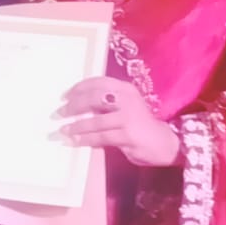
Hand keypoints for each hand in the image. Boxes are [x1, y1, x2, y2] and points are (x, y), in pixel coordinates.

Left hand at [59, 77, 179, 167]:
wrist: (164, 142)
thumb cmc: (141, 124)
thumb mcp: (126, 106)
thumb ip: (107, 104)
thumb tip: (78, 105)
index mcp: (126, 89)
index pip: (98, 82)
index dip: (79, 88)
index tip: (65, 96)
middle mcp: (127, 99)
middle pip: (94, 97)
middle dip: (74, 105)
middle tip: (61, 113)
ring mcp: (128, 117)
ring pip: (95, 120)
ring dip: (76, 126)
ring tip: (64, 130)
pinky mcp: (128, 135)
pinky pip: (101, 137)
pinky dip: (85, 139)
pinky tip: (75, 141)